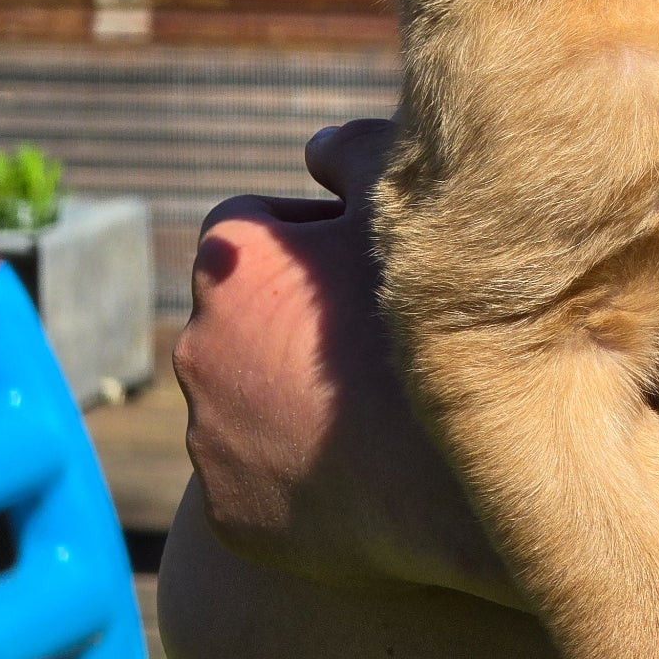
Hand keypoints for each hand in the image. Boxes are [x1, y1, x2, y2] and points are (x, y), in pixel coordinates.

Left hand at [172, 119, 510, 597]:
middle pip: (246, 313)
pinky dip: (294, 466)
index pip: (260, 222)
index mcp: (229, 263)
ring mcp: (207, 437)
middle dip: (294, 317)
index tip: (372, 263)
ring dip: (291, 392)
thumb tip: (316, 146)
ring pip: (248, 395)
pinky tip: (361, 467)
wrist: (462, 482)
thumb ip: (355, 157)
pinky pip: (256, 474)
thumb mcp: (406, 213)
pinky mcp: (227, 512)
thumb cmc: (438, 329)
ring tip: (375, 409)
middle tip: (376, 339)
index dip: (318, 236)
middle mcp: (195, 345)